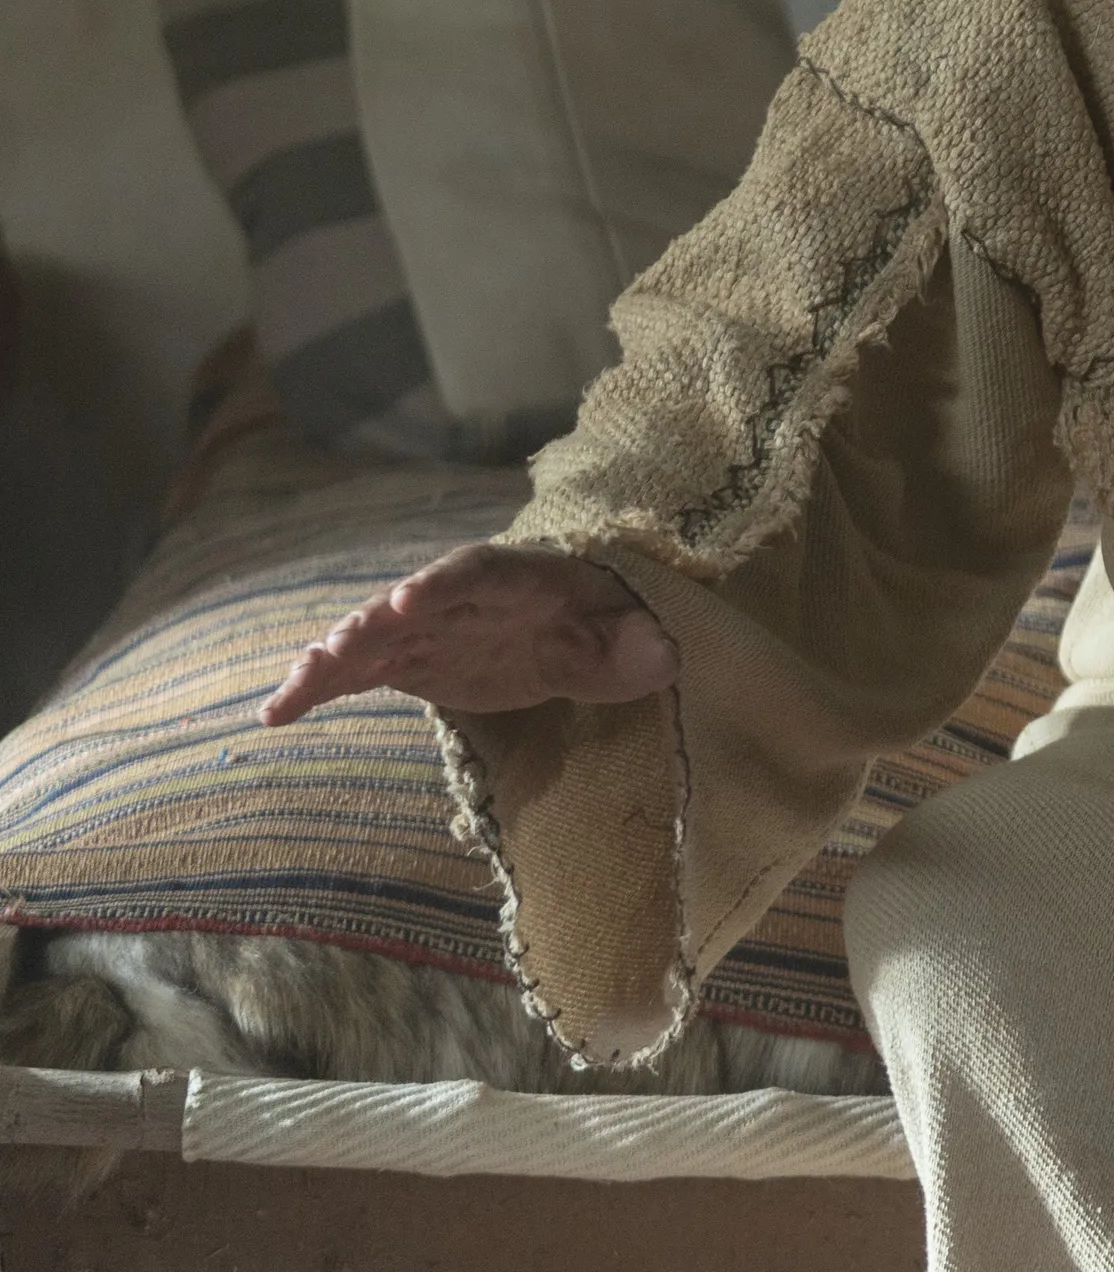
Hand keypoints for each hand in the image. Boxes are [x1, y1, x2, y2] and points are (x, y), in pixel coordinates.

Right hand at [259, 544, 679, 727]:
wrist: (578, 627)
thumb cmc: (608, 624)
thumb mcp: (634, 635)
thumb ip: (644, 643)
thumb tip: (666, 654)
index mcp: (520, 577)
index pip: (482, 572)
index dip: (446, 582)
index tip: (411, 596)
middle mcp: (462, 596)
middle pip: (413, 602)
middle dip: (377, 620)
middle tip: (340, 644)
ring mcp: (428, 628)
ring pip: (372, 637)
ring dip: (334, 657)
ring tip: (295, 686)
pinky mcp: (407, 661)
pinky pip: (356, 673)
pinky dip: (318, 688)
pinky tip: (275, 714)